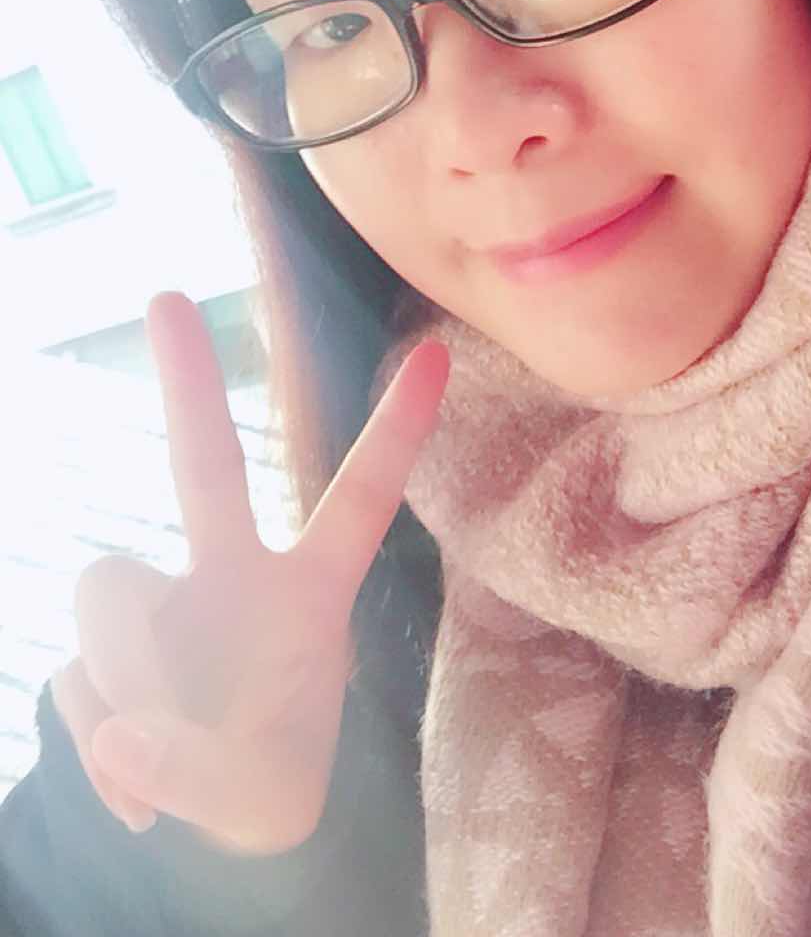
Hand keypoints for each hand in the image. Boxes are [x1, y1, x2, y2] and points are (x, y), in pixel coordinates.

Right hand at [50, 290, 447, 852]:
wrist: (212, 808)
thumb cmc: (270, 783)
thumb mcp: (265, 799)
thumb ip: (198, 772)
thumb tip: (117, 733)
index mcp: (312, 591)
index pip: (362, 498)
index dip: (398, 432)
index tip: (438, 354)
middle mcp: (234, 575)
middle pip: (205, 465)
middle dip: (188, 384)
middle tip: (166, 297)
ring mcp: (165, 602)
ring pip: (110, 600)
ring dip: (125, 681)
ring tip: (162, 753)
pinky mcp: (106, 646)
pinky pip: (77, 680)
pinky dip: (101, 745)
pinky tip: (134, 777)